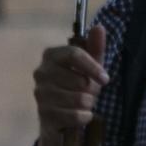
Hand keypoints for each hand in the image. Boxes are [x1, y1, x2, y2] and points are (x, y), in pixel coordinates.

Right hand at [31, 25, 107, 145]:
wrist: (60, 117)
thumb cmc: (76, 86)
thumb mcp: (89, 66)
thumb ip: (94, 47)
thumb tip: (99, 27)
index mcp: (51, 55)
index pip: (74, 54)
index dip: (93, 67)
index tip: (106, 78)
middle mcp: (41, 72)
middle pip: (79, 79)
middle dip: (91, 89)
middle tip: (89, 93)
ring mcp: (40, 93)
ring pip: (79, 99)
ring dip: (88, 104)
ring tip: (84, 103)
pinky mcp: (44, 114)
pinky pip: (74, 115)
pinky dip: (84, 117)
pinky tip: (82, 115)